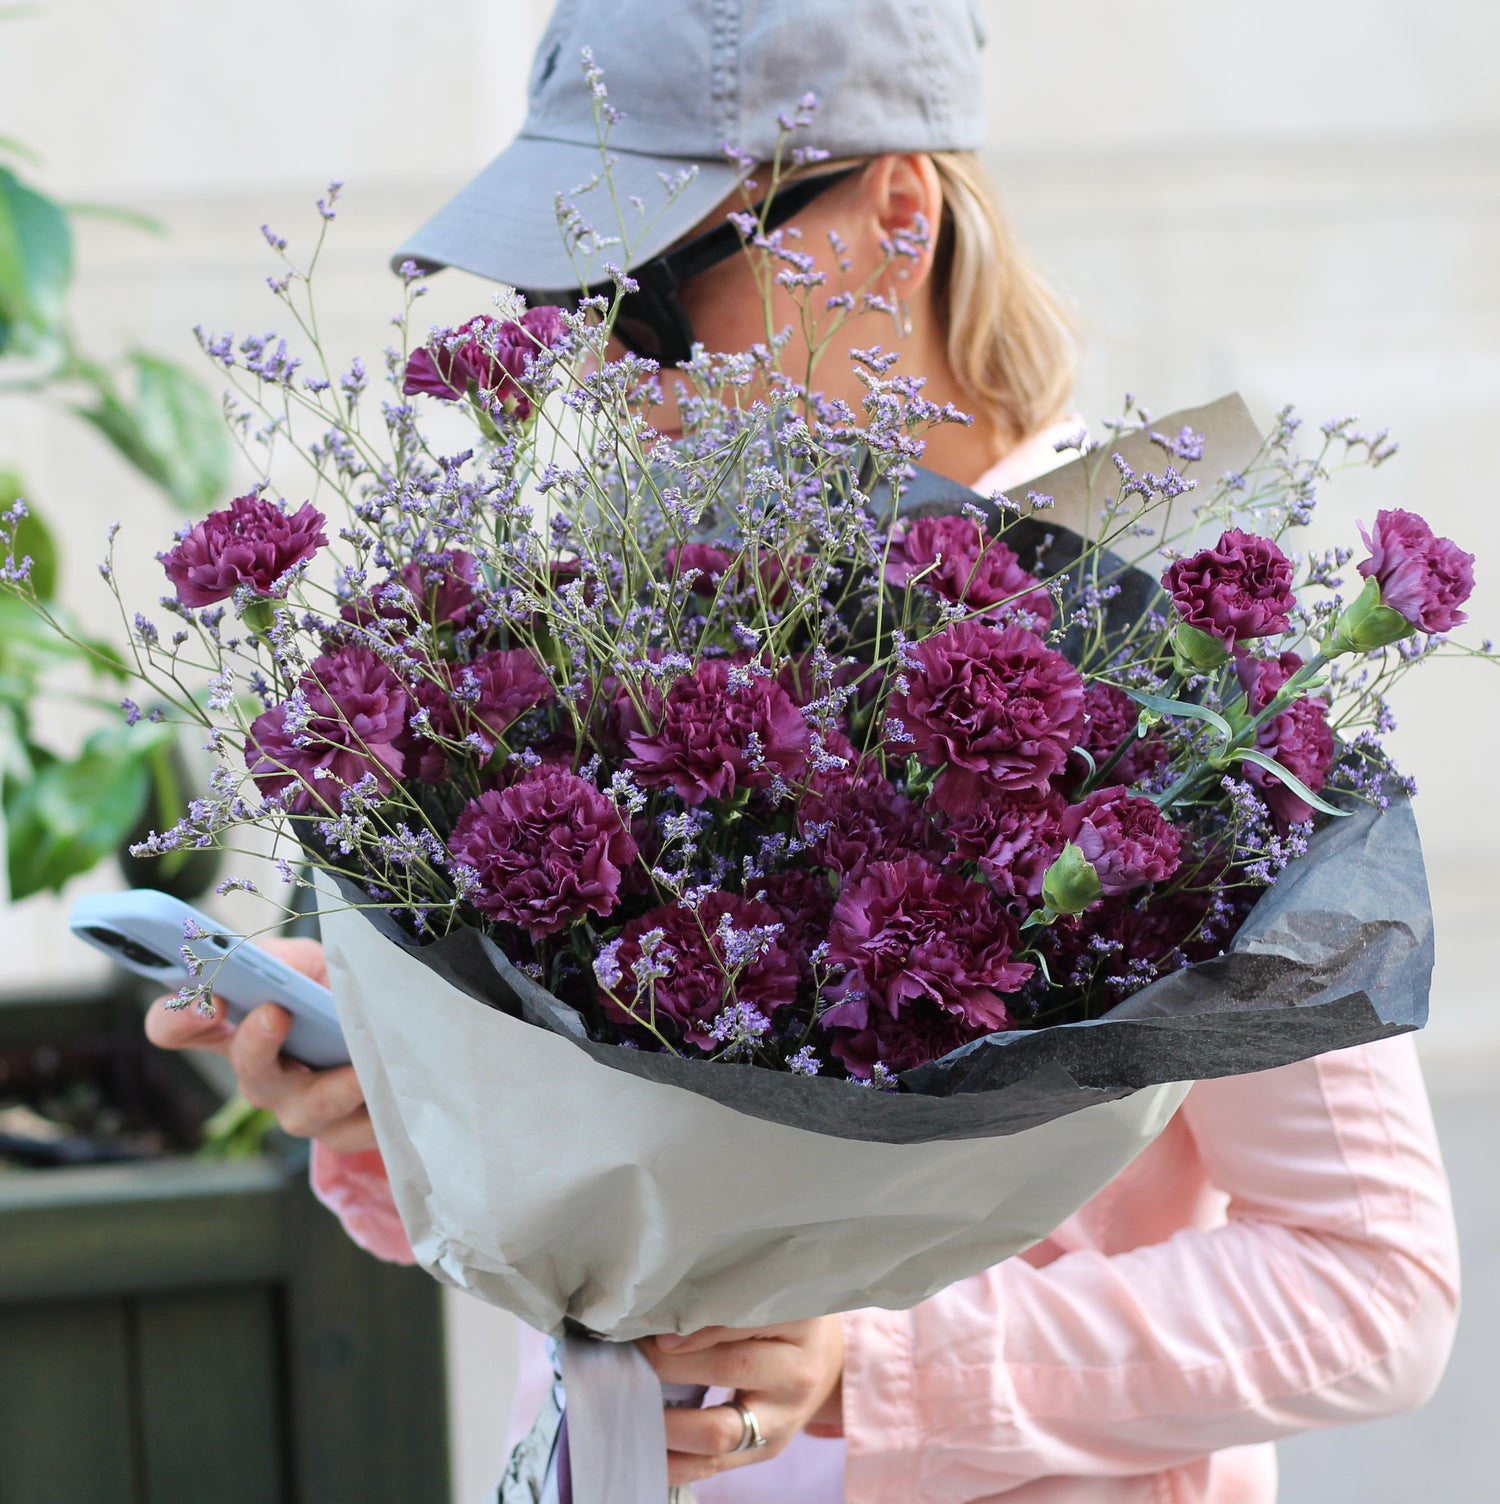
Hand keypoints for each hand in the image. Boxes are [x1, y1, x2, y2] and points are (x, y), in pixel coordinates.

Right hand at [144, 936, 376, 1153]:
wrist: (392, 1028)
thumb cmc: (334, 992)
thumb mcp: (310, 964)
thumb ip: (282, 960)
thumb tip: (267, 964)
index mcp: (238, 1030)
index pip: (176, 1027)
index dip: (180, 1017)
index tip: (207, 1001)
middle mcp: (263, 1076)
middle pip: (247, 1070)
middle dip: (257, 1043)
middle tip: (276, 1014)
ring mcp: (302, 1109)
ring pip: (307, 1109)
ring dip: (333, 1086)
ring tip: (359, 1066)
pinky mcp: (346, 1131)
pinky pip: (358, 1128)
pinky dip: (377, 1105)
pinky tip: (393, 1083)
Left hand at [641, 1317, 843, 1485]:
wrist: (823, 1362)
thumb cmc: (784, 1320)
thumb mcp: (769, 1297)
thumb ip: (727, 1303)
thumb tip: (661, 1316)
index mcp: (800, 1322)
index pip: (744, 1320)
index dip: (697, 1326)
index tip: (657, 1328)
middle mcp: (798, 1372)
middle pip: (730, 1369)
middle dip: (671, 1366)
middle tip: (631, 1355)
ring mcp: (785, 1419)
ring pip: (720, 1429)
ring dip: (667, 1421)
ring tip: (630, 1402)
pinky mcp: (767, 1450)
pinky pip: (715, 1466)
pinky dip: (675, 1461)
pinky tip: (646, 1446)